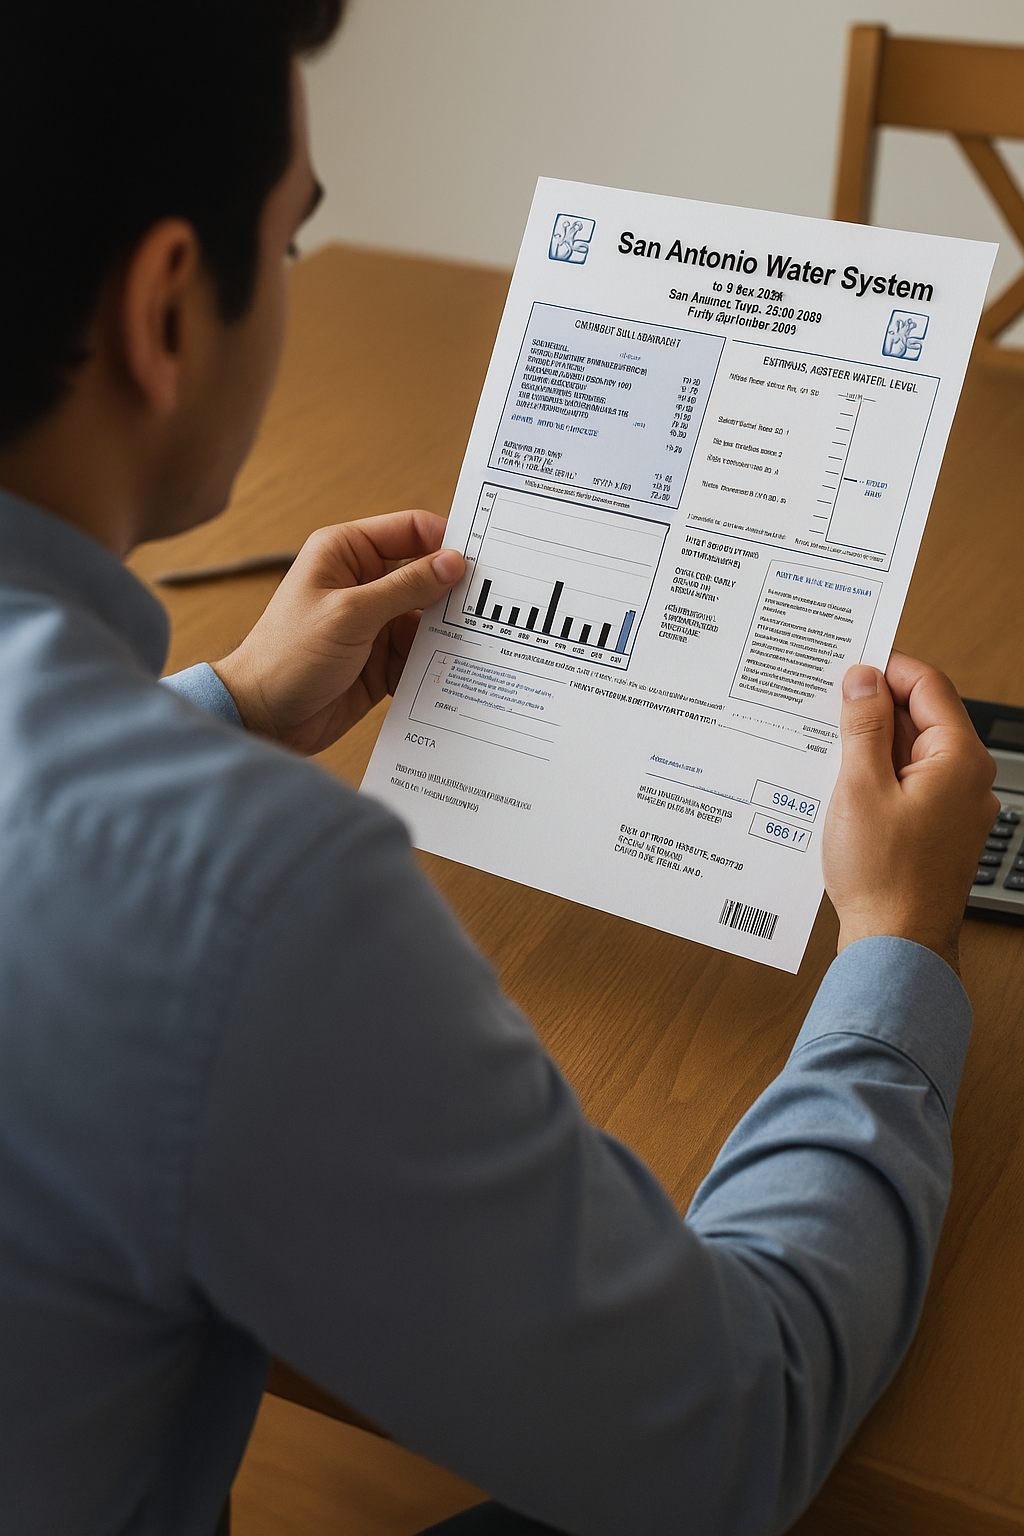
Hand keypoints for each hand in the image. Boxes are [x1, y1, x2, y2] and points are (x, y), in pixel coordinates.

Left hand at [213, 510, 464, 755]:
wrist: (264, 717)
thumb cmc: (287, 656)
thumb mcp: (351, 614)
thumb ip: (406, 586)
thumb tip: (454, 562)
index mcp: (346, 552)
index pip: (410, 530)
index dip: (446, 541)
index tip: (482, 560)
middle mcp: (363, 582)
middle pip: (426, 575)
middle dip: (455, 591)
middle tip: (492, 606)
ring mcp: (374, 622)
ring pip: (429, 618)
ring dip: (450, 632)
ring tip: (481, 644)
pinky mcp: (382, 659)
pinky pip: (421, 653)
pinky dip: (437, 662)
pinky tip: (458, 671)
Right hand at [822, 653, 997, 972]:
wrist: (896, 945)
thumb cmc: (884, 877)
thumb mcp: (860, 788)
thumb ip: (862, 726)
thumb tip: (862, 680)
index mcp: (959, 759)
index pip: (928, 685)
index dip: (885, 669)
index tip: (847, 666)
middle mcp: (966, 779)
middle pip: (920, 717)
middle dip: (872, 707)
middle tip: (826, 704)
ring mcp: (954, 806)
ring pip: (909, 752)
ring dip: (869, 744)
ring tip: (826, 747)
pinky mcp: (935, 829)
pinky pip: (906, 783)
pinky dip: (875, 775)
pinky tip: (839, 783)